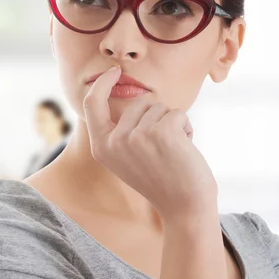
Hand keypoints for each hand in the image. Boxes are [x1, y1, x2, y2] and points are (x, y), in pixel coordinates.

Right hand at [83, 66, 217, 220]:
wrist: (184, 207)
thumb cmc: (161, 180)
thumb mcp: (127, 157)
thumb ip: (121, 131)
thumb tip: (126, 95)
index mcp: (101, 147)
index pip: (92, 103)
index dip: (103, 83)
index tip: (114, 71)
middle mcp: (115, 141)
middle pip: (138, 103)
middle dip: (156, 118)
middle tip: (162, 149)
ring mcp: (137, 136)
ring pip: (160, 108)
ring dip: (172, 125)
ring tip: (173, 153)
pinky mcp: (161, 133)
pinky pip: (178, 113)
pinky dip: (186, 128)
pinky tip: (184, 151)